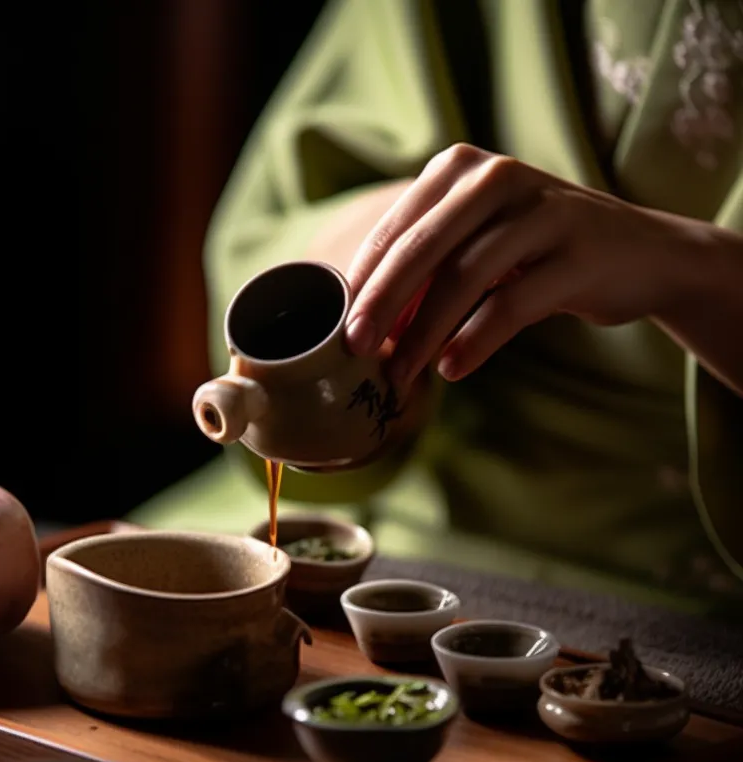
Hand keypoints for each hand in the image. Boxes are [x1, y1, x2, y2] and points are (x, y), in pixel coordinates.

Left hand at [342, 143, 695, 387]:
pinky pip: (511, 303)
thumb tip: (361, 326)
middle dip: (380, 305)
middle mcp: (497, 178)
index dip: (361, 284)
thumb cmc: (536, 254)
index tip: (335, 330)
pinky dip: (474, 341)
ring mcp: (542, 210)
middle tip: (353, 351)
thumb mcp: (474, 245)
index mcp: (459, 169)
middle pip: (421, 249)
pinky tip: (450, 370)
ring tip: (398, 377)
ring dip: (422, 335)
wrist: (642, 253)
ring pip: (462, 278)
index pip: (395, 230)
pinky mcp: (576, 252)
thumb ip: (423, 271)